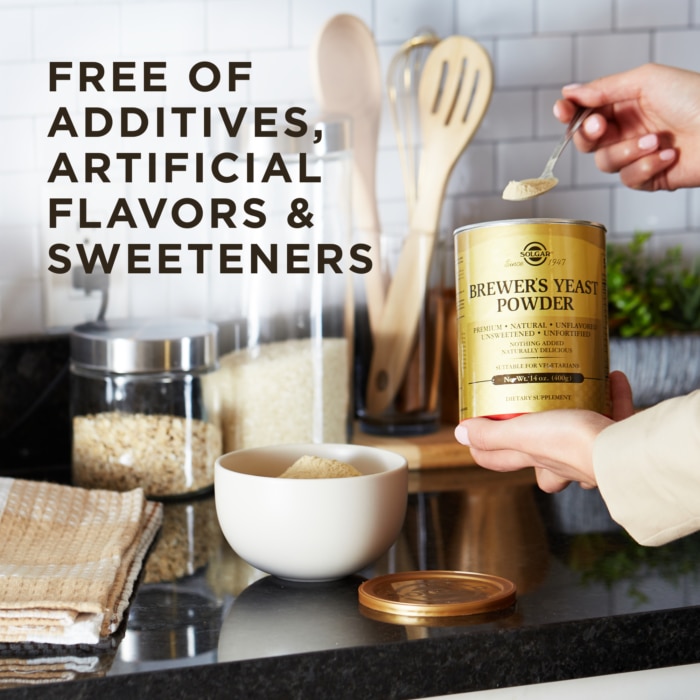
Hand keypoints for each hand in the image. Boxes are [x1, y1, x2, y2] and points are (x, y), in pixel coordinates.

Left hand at [454, 371, 634, 492]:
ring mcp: (594, 455)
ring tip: (576, 393)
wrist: (625, 450)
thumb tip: (461, 434)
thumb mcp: (521, 434)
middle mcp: (564, 462)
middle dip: (538, 448)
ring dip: (581, 416)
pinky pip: (617, 416)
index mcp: (535, 458)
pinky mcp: (621, 442)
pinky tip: (612, 377)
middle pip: (545, 464)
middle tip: (534, 421)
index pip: (500, 461)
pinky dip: (615, 396)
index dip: (484, 450)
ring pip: (584, 443)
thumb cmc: (570, 443)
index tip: (473, 433)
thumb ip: (492, 435)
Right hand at [553, 63, 699, 190]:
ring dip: (628, 151)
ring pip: (605, 162)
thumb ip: (605, 88)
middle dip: (590, 134)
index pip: (586, 110)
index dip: (570, 112)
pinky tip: (668, 155)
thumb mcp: (646, 81)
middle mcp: (627, 129)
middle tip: (602, 126)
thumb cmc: (696, 99)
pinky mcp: (647, 177)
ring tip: (657, 140)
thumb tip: (571, 92)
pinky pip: (627, 179)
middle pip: (586, 141)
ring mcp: (636, 154)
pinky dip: (646, 167)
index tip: (563, 111)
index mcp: (625, 104)